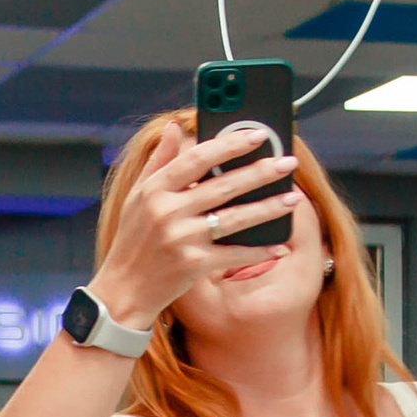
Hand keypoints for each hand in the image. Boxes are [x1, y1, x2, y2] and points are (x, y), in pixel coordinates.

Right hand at [87, 119, 300, 329]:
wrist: (124, 289)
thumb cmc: (133, 240)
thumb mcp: (138, 195)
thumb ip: (159, 160)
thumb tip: (174, 127)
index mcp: (155, 189)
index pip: (198, 158)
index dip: (231, 144)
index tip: (258, 136)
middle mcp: (168, 212)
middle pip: (224, 186)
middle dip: (260, 172)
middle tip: (288, 163)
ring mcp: (181, 239)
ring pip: (234, 219)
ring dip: (268, 208)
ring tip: (292, 198)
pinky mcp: (193, 265)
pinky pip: (233, 254)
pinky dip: (258, 250)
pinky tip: (279, 244)